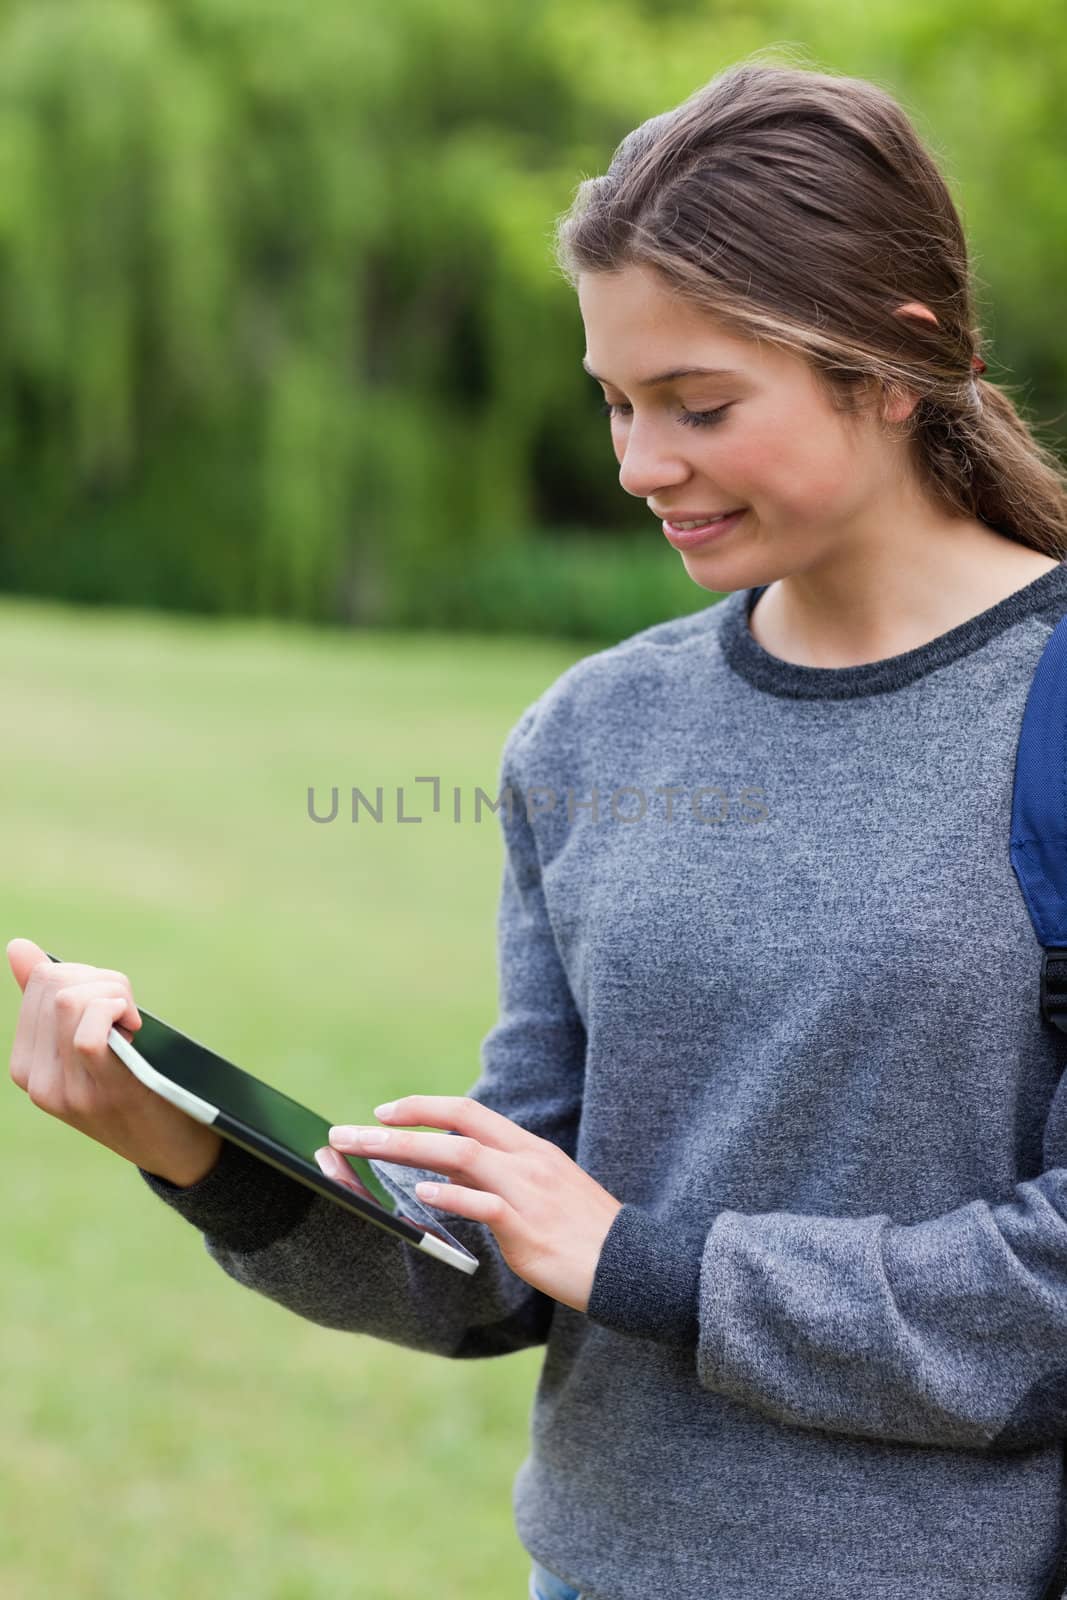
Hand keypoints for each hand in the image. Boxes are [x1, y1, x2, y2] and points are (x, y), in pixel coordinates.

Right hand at [6, 938, 222, 1185]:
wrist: (174, 1150)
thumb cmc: (135, 1086)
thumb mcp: (86, 1044)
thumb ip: (52, 1002)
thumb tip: (18, 948)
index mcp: (27, 1065)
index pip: (41, 982)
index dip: (87, 975)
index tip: (111, 1002)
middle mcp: (36, 1080)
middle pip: (57, 984)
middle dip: (102, 979)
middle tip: (126, 1010)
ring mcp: (65, 1090)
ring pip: (71, 1000)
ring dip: (115, 992)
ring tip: (131, 1021)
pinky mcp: (102, 1093)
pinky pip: (89, 1034)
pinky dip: (116, 1011)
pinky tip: (133, 1027)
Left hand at [325, 1097, 623, 1313]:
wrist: (633, 1267)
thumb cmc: (583, 1234)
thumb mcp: (541, 1191)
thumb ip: (494, 1177)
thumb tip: (442, 1171)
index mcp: (529, 1149)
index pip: (469, 1112)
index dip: (424, 1107)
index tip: (384, 1112)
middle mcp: (527, 1161)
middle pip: (457, 1125)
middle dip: (400, 1124)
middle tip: (350, 1130)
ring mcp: (529, 1191)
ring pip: (462, 1155)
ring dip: (408, 1150)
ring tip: (366, 1151)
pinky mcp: (530, 1229)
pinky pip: (486, 1205)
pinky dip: (452, 1197)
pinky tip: (422, 1195)